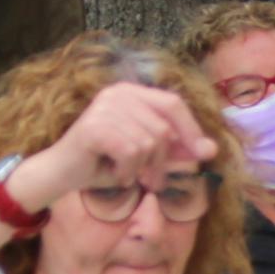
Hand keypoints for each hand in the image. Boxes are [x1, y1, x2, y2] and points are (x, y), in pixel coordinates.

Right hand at [11, 79, 217, 209]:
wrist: (63, 175)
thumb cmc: (105, 164)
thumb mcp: (148, 157)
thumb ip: (176, 149)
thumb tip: (211, 148)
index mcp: (131, 93)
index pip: (173, 104)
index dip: (191, 129)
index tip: (205, 153)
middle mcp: (118, 93)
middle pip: (164, 127)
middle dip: (163, 161)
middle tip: (152, 181)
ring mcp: (104, 107)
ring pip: (150, 143)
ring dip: (142, 169)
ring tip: (127, 175)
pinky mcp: (95, 126)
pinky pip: (131, 152)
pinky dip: (127, 171)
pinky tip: (115, 174)